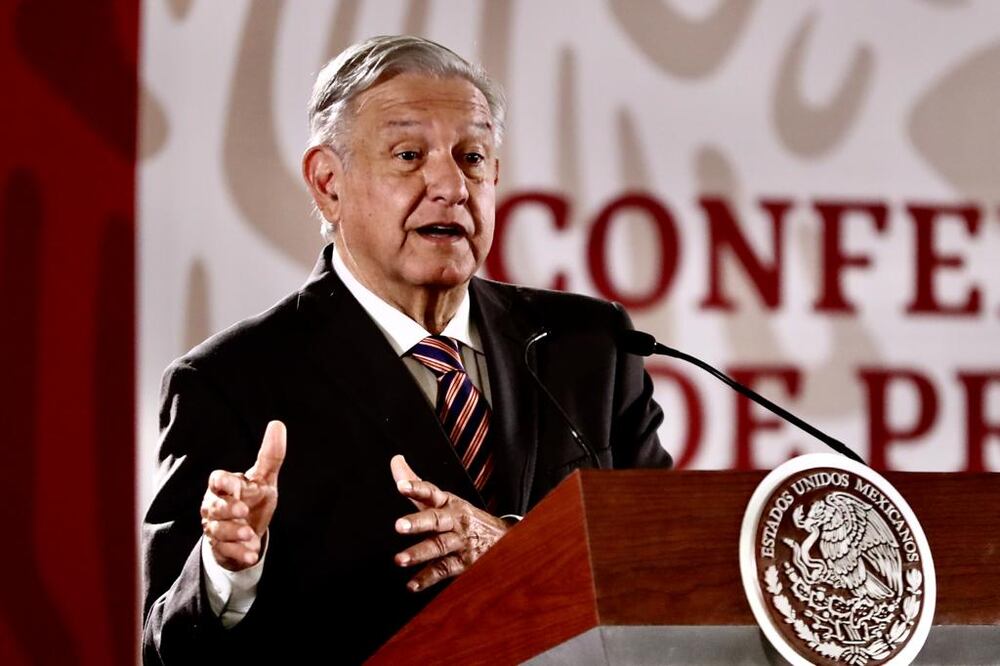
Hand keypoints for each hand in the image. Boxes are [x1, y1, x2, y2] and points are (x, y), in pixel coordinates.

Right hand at [200, 420, 285, 570]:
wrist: (248, 531)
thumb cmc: (253, 498)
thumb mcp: (264, 478)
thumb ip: (270, 455)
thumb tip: (278, 424)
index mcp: (225, 486)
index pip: (216, 480)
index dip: (223, 482)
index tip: (234, 485)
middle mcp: (215, 506)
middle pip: (214, 507)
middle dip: (227, 510)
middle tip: (243, 510)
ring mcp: (215, 528)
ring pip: (216, 530)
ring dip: (232, 532)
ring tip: (249, 534)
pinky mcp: (221, 547)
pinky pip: (224, 550)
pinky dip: (238, 553)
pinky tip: (251, 553)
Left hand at [390, 455, 507, 591]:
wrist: (501, 537)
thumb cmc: (460, 516)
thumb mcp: (443, 498)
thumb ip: (417, 483)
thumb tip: (396, 461)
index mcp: (448, 502)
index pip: (431, 492)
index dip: (416, 488)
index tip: (401, 486)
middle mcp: (454, 520)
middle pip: (435, 519)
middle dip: (417, 522)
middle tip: (398, 526)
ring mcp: (459, 542)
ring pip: (439, 547)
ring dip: (419, 553)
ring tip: (399, 559)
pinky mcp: (463, 563)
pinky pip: (444, 570)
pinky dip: (427, 578)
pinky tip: (412, 584)